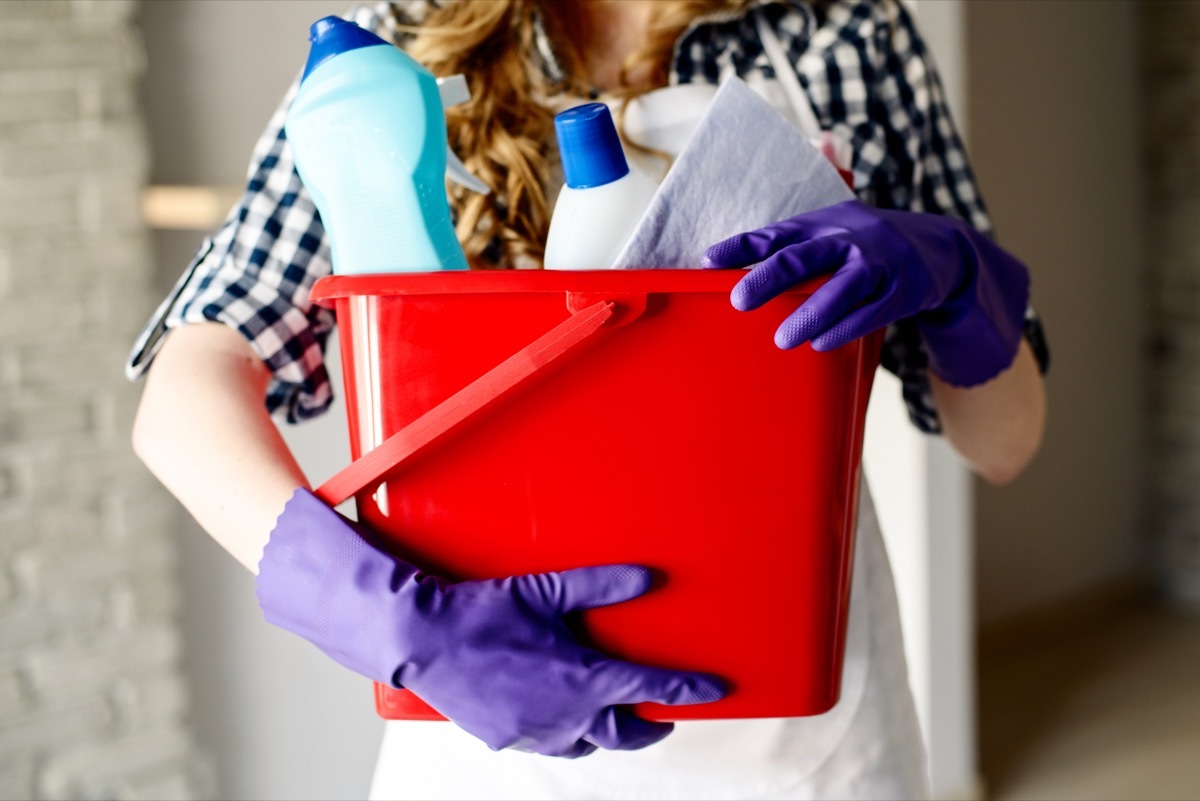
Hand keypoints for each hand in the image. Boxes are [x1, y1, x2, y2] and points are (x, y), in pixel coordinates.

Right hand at [256, 489, 725, 757]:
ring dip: (605, 731)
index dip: (687, 690)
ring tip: (612, 714)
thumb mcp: (546, 591)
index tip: (712, 691)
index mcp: (580, 678)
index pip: (649, 688)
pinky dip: (564, 731)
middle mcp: (563, 714)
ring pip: (586, 744)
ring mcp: (533, 731)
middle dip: (649, 727)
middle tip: (663, 715)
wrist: (419, 640)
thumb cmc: (478, 614)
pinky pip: (548, 742)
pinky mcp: (505, 738)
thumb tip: (646, 578)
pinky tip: (558, 714)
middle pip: (624, 733)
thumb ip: (601, 585)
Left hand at [702, 199, 1029, 386]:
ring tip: (783, 339)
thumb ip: (789, 247)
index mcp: (823, 223)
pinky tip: (821, 343)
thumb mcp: (831, 233)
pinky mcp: (904, 289)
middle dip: (771, 277)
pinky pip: (872, 311)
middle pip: (806, 256)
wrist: (939, 248)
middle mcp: (849, 237)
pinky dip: (846, 328)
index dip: (742, 247)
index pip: (776, 233)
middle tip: (740, 300)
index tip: (708, 262)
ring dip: (811, 313)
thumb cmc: (866, 246)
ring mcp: (879, 262)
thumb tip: (732, 268)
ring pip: (843, 288)